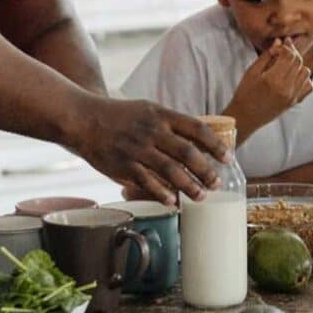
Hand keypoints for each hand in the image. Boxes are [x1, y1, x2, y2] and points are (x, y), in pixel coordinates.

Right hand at [74, 97, 226, 205]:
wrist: (84, 119)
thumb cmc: (119, 115)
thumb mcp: (148, 110)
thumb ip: (170, 124)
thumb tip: (197, 141)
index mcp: (161, 115)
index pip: (197, 128)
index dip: (215, 145)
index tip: (228, 157)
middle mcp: (152, 131)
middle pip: (188, 153)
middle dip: (207, 171)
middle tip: (217, 183)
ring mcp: (138, 149)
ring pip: (171, 171)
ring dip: (190, 186)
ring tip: (201, 196)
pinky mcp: (124, 166)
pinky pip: (147, 182)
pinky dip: (162, 193)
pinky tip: (173, 201)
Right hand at [228, 38, 312, 134]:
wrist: (245, 117)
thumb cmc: (245, 93)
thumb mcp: (252, 71)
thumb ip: (267, 55)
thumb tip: (279, 42)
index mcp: (273, 79)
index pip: (289, 55)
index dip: (285, 46)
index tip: (279, 45)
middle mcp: (286, 88)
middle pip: (298, 62)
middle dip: (292, 52)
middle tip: (283, 50)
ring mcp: (292, 96)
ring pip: (305, 72)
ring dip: (298, 65)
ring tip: (286, 64)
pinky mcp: (294, 102)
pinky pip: (308, 86)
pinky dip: (304, 78)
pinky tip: (292, 76)